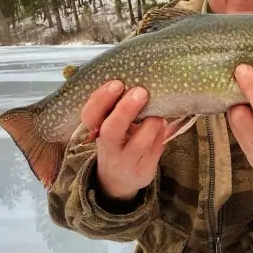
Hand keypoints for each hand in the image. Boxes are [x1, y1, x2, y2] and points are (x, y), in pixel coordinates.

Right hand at [80, 80, 165, 200]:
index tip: (117, 83)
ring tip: (158, 111)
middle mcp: (109, 148)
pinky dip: (162, 132)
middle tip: (141, 91)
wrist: (119, 179)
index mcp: (96, 131)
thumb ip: (115, 106)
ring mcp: (127, 161)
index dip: (101, 99)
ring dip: (153, 121)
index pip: (90, 115)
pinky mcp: (145, 169)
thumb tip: (133, 73)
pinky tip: (163, 123)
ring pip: (141, 141)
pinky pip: (157, 148)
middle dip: (126, 109)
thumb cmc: (117, 141)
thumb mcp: (108, 125)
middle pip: (112, 130)